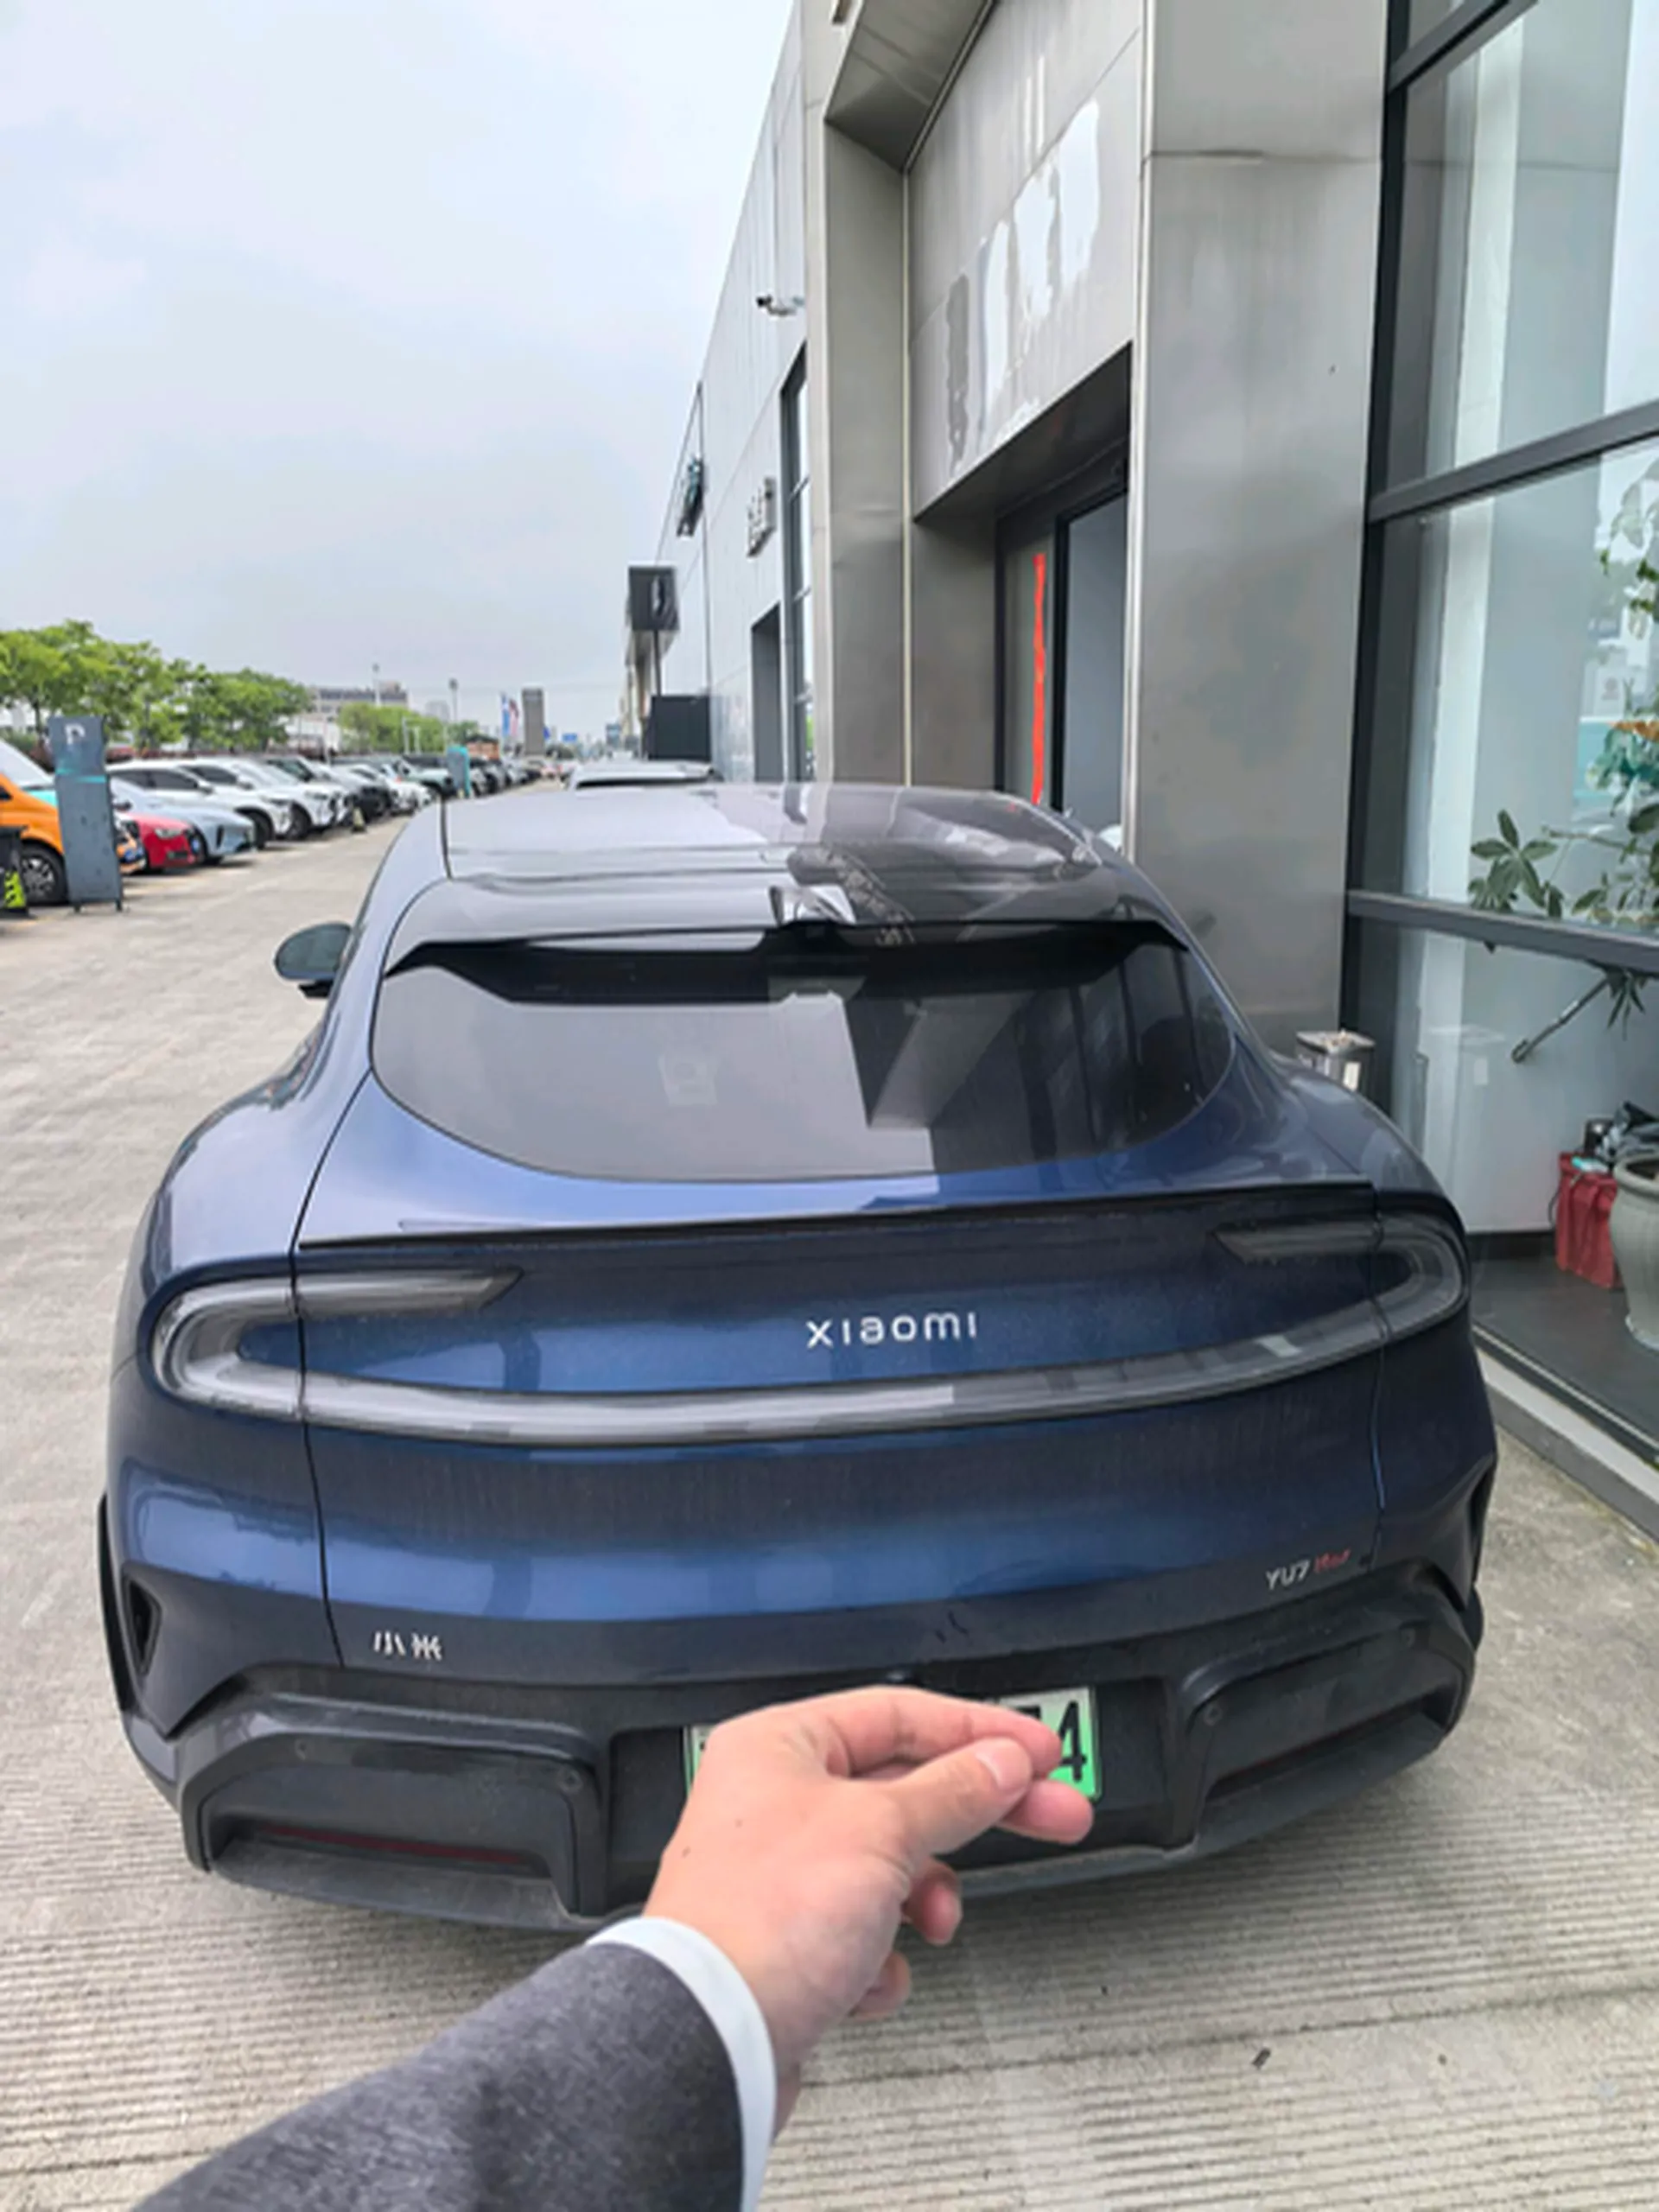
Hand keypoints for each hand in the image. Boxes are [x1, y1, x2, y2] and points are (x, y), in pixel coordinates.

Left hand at [643, 1687, 1093, 2120]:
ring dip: (923, 1897)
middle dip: (978, 1814)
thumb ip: (953, 1791)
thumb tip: (998, 1763)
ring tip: (932, 1920)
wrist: (712, 2042)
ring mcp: (778, 1877)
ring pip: (889, 1868)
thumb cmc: (761, 1923)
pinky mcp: (786, 1947)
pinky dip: (878, 1961)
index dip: (978, 1732)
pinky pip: (862, 1937)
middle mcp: (773, 1802)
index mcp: (780, 1747)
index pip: (899, 1715)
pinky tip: (865, 1977)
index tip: (1039, 1756)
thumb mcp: (882, 1832)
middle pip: (905, 1790)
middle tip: (1054, 1816)